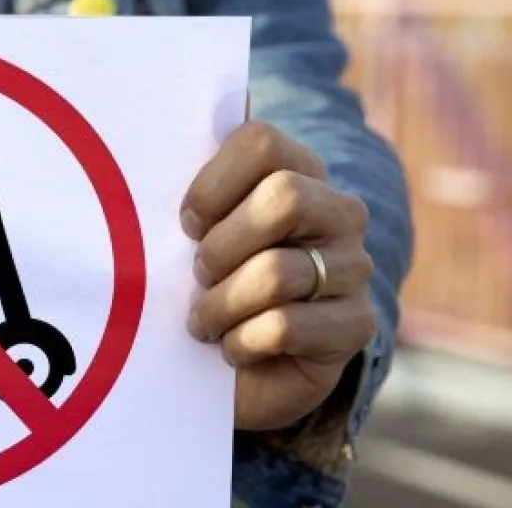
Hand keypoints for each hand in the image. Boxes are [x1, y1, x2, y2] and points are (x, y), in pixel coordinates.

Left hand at [181, 121, 375, 430]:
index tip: (188, 223)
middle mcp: (339, 211)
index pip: (261, 143)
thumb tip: (156, 141)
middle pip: (284, 198)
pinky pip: (284, 326)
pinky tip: (234, 348)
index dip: (212, 184)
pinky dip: (241, 342)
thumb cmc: (206, 287)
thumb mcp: (192, 234)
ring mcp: (355, 266)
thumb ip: (188, 190)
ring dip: (220, 305)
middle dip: (221, 247)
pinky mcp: (355, 324)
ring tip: (204, 321)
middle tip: (200, 275)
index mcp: (298, 171)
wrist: (241, 371)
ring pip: (277, 272)